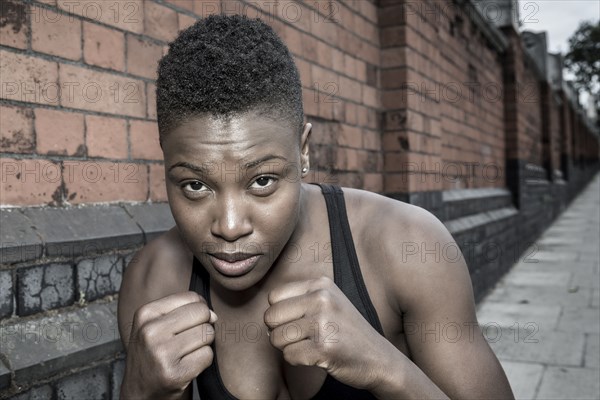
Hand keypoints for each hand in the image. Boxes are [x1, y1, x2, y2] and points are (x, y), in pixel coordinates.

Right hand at [121, 291, 217, 398]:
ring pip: (207, 334)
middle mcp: (150, 332)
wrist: (140, 391)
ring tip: (185, 353)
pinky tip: (187, 365)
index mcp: (145, 314)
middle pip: (202, 313)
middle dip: (203, 326)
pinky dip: (203, 361)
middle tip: (188, 340)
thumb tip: (214, 315)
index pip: (191, 297)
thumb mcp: (154, 324)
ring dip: (203, 344)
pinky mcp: (174, 373)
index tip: (188, 323)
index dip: (198, 309)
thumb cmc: (153, 353)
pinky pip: (208, 355)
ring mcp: (161, 353)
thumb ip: (183, 311)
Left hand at [264, 276, 394, 389]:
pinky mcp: (324, 347)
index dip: (279, 314)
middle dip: (279, 332)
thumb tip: (266, 318)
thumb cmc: (347, 332)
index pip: (274, 297)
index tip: (297, 322)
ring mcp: (323, 322)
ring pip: (276, 338)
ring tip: (310, 345)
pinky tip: (317, 356)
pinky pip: (289, 356)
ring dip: (288, 348)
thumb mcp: (328, 302)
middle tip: (301, 337)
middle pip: (270, 317)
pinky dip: (298, 360)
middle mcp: (321, 299)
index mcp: (320, 284)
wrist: (379, 359)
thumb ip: (298, 300)